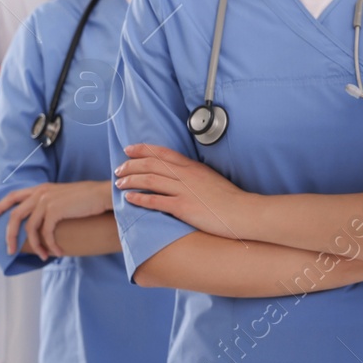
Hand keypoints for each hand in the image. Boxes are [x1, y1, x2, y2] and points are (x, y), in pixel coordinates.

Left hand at [0, 181, 112, 257]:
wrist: (102, 195)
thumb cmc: (86, 199)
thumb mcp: (63, 198)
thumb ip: (49, 204)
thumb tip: (41, 223)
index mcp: (40, 188)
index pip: (12, 196)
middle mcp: (40, 193)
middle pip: (15, 215)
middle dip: (9, 235)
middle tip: (9, 250)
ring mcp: (46, 200)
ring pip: (30, 228)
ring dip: (35, 246)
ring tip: (43, 257)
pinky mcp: (55, 210)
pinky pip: (46, 233)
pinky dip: (50, 246)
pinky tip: (57, 253)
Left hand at [114, 144, 252, 239]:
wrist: (243, 212)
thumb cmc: (230, 200)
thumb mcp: (211, 179)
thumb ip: (195, 175)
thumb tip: (182, 176)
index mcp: (192, 167)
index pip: (162, 152)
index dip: (143, 149)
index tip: (129, 150)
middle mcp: (186, 175)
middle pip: (152, 164)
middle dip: (131, 165)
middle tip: (119, 169)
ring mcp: (184, 190)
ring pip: (150, 179)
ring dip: (131, 180)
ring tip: (119, 184)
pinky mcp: (183, 207)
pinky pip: (155, 200)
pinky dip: (139, 199)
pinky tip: (129, 199)